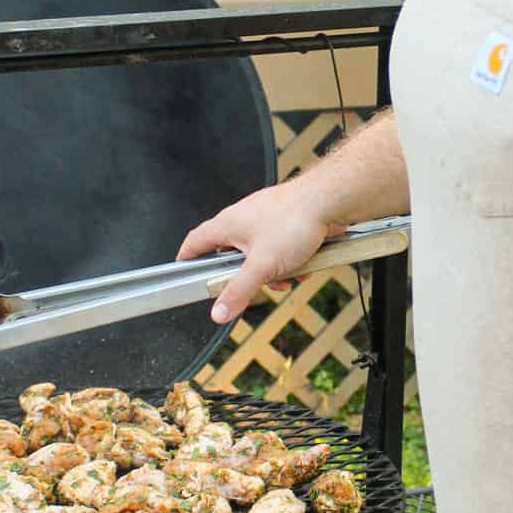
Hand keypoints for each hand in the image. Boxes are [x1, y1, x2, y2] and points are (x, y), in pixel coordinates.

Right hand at [177, 183, 345, 324]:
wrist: (330, 201)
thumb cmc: (294, 220)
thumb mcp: (262, 265)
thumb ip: (239, 291)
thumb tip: (218, 312)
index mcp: (227, 224)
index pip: (195, 242)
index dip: (187, 258)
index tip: (183, 271)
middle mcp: (243, 218)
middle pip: (233, 256)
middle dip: (248, 276)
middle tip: (259, 284)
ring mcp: (266, 219)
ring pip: (261, 255)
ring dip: (274, 271)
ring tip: (290, 273)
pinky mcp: (286, 221)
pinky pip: (281, 249)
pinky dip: (291, 260)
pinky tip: (304, 264)